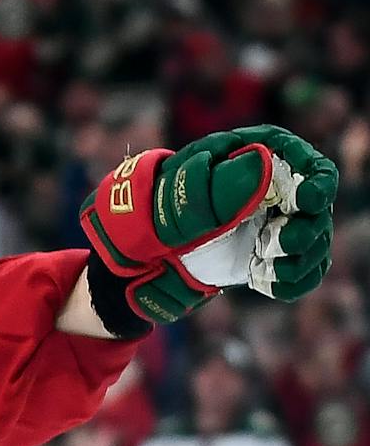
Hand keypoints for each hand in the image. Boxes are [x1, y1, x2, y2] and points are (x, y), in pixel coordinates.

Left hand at [81, 125, 336, 324]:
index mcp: (246, 161)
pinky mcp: (263, 256)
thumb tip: (264, 166)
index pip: (302, 161)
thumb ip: (219, 186)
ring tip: (266, 267)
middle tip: (281, 243)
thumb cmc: (148, 221)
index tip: (308, 200)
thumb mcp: (177, 201)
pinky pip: (299, 270)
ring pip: (313, 238)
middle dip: (307, 225)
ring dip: (302, 256)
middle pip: (315, 204)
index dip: (315, 179)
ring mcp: (266, 224)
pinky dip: (293, 280)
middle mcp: (264, 190)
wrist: (129, 263)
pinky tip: (268, 284)